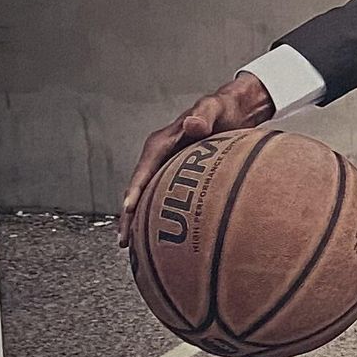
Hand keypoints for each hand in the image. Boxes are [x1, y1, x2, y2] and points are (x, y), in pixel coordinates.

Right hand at [116, 71, 275, 245]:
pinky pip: (162, 199)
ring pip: (147, 198)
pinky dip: (156, 216)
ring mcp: (166, 168)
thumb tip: (192, 123)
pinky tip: (157, 237)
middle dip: (128, 215)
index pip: (144, 169)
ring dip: (138, 221)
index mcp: (161, 143)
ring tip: (131, 247)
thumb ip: (203, 115)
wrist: (232, 110)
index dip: (135, 189)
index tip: (128, 208)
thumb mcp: (212, 108)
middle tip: (124, 240)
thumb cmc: (220, 109)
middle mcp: (159, 157)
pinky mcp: (177, 176)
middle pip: (138, 189)